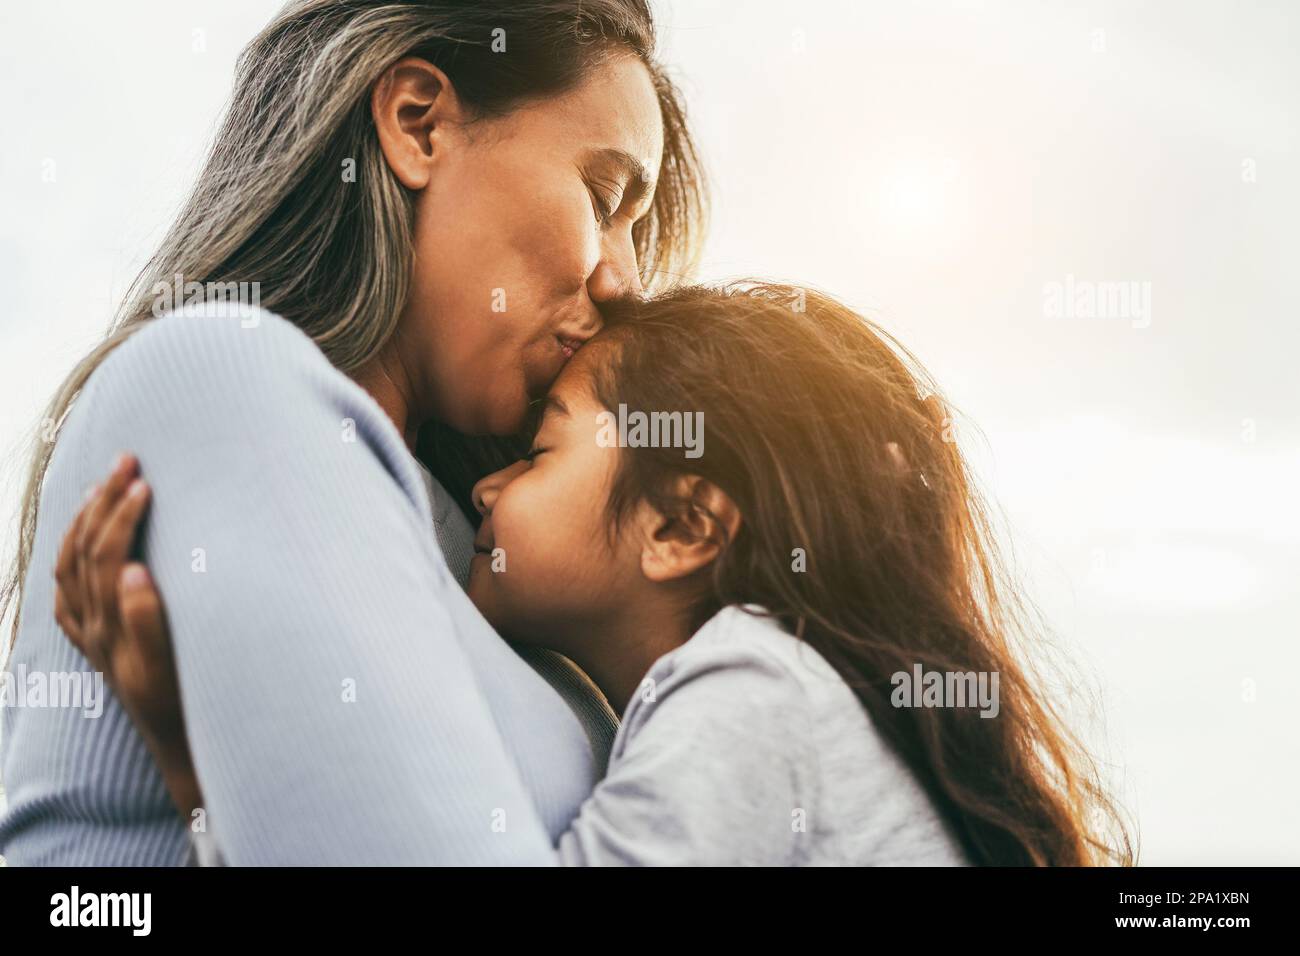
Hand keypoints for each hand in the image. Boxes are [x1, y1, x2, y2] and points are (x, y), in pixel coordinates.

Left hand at [54, 453, 203, 817]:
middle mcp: (95, 632)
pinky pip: (68, 603)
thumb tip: (133, 573)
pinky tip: (83, 550)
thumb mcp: (172, 671)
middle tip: (127, 460)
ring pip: (69, 570)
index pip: (109, 555)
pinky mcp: (100, 652)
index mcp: (113, 628)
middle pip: (83, 553)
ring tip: (104, 485)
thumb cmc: (188, 711)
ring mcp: (94, 641)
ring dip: (83, 523)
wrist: (184, 754)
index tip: (147, 480)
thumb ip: (149, 623)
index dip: (123, 514)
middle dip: (101, 502)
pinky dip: (70, 567)